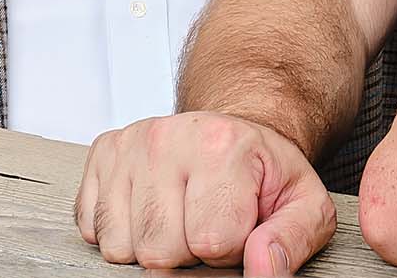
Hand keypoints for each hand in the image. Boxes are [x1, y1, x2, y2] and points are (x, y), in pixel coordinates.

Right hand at [75, 112, 335, 272]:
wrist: (235, 132)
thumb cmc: (265, 173)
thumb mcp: (303, 204)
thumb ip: (292, 241)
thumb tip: (263, 270)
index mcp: (223, 144)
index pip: (211, 243)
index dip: (228, 249)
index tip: (240, 225)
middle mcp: (167, 138)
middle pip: (159, 250)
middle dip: (188, 252)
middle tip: (209, 222)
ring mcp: (129, 144)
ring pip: (121, 247)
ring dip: (154, 246)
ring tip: (183, 216)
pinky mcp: (103, 152)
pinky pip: (93, 231)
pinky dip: (123, 233)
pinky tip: (152, 209)